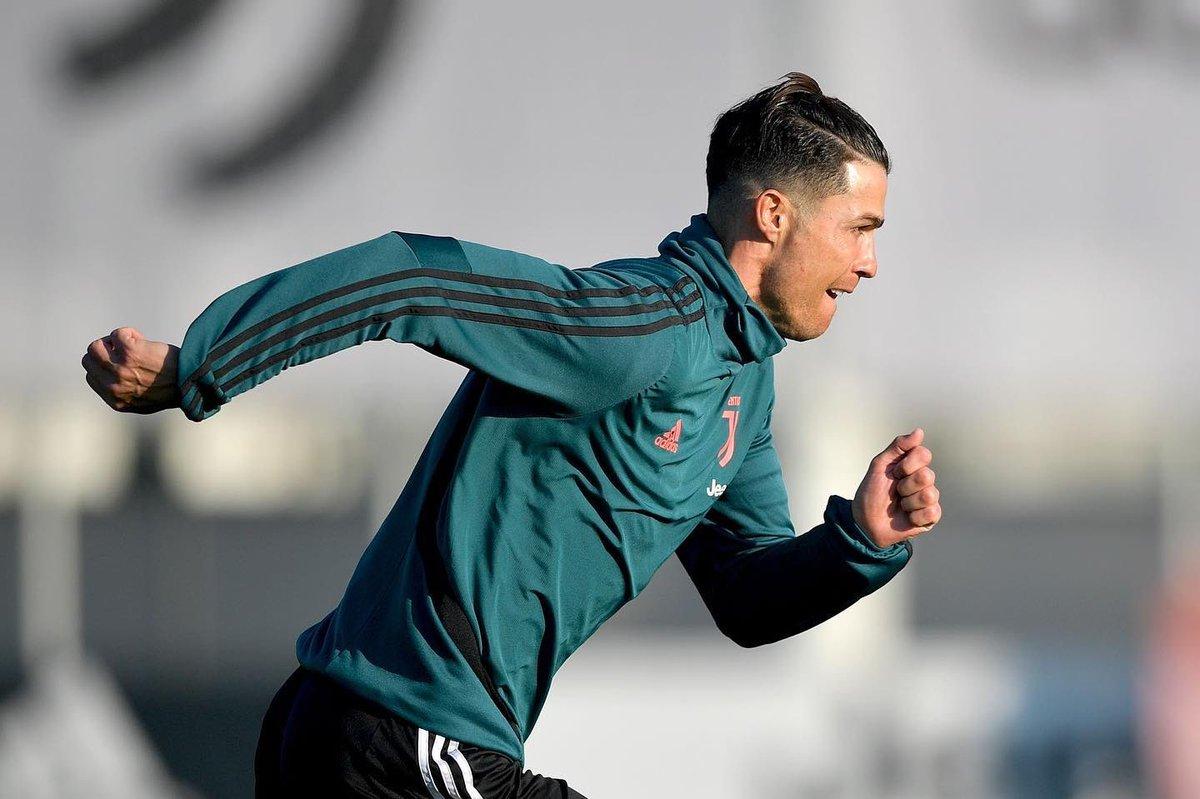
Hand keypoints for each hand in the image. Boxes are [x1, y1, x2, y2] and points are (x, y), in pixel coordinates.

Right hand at [81, 327, 181, 413]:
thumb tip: (109, 379)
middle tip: (124, 352)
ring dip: (112, 342)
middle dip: (105, 352)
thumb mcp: (142, 402)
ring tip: (131, 345)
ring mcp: (120, 368)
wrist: (192, 382)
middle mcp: (114, 386)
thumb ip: (123, 394)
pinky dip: (129, 333)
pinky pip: (117, 333)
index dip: (104, 366)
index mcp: (115, 400)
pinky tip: (142, 340)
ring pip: (96, 346)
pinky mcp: (130, 351)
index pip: (91, 376)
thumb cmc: (172, 389)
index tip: (120, 363)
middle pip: (89, 359)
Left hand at [852, 427, 941, 548]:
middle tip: (895, 491)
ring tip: (900, 505)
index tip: (894, 473)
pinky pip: (932, 512)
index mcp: (913, 465)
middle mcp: (924, 480)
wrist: (865, 521)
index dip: (907, 465)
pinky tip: (907, 517)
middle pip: (927, 475)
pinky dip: (914, 516)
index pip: (924, 454)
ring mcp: (929, 499)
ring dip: (908, 502)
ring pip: (930, 494)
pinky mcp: (931, 517)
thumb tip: (919, 431)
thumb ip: (898, 446)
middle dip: (905, 485)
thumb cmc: (871, 492)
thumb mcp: (880, 465)